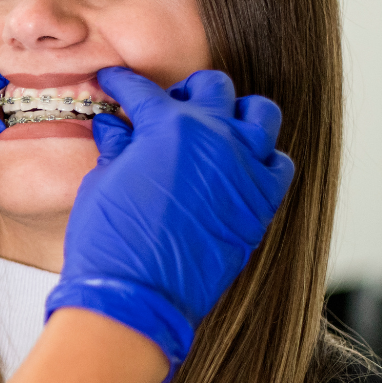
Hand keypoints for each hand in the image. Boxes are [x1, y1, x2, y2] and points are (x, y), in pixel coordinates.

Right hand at [45, 69, 293, 377]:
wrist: (136, 299)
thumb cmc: (111, 243)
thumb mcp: (103, 182)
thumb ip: (117, 147)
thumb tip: (115, 126)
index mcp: (168, 126)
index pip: (144, 90)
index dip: (123, 83)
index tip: (115, 83)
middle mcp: (215, 137)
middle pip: (213, 86)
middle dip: (187, 90)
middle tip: (168, 107)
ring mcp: (244, 170)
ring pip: (260, 114)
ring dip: (235, 113)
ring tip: (213, 128)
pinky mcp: (261, 205)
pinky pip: (277, 165)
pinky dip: (260, 159)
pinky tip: (236, 167)